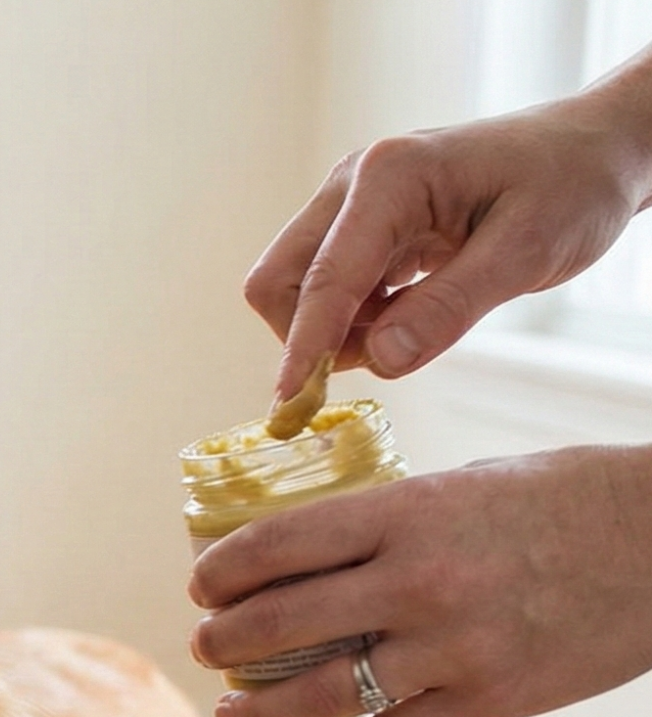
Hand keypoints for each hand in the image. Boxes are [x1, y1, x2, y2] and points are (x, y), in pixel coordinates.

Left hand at [186, 445, 651, 716]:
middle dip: (222, 641)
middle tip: (205, 645)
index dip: (220, 573)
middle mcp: (418, 583)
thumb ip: (389, 521)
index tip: (201, 586)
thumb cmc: (567, 499)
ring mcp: (454, 648)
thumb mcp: (465, 485)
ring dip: (261, 709)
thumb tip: (310, 554)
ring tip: (235, 709)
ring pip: (320, 696)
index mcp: (406, 514)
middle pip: (278, 625)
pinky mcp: (491, 700)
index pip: (273, 547)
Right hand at [247, 72, 651, 399]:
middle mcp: (353, 182)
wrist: (594, 149)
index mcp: (389, 177)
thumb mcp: (528, 251)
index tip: (289, 407)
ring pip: (299, 288)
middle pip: (281, 280)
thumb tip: (380, 359)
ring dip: (338, 329)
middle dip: (312, 335)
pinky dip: (355, 317)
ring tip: (417, 325)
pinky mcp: (360, 222)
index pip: (327, 278)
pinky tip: (410, 312)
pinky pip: (329, 284)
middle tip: (383, 356)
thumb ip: (451, 306)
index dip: (306, 347)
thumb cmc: (573, 184)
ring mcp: (351, 200)